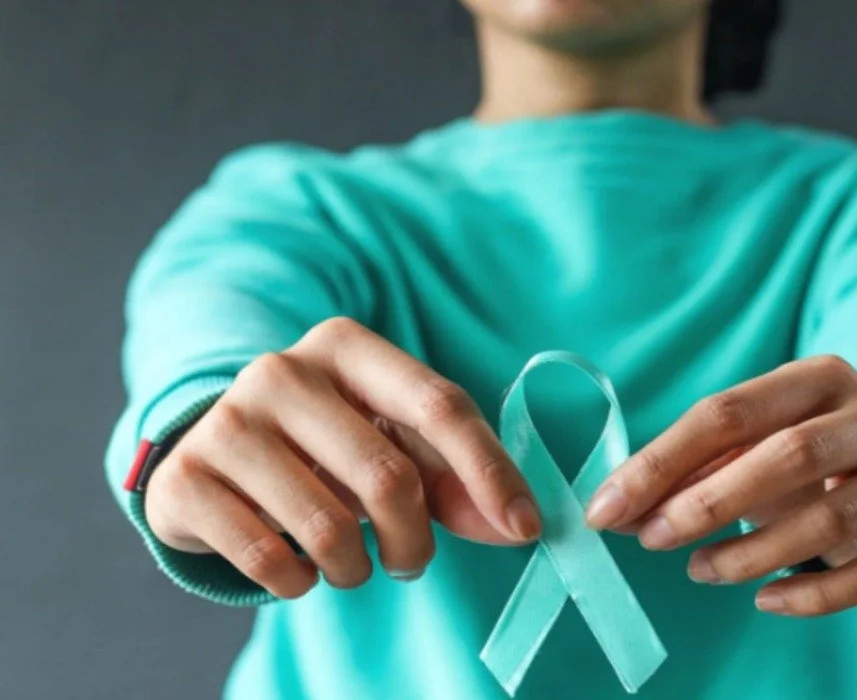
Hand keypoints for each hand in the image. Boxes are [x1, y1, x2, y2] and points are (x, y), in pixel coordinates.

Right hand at [145, 318, 540, 598]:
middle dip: (415, 540)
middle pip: (388, 476)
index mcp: (347, 347)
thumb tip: (516, 526)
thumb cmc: (323, 446)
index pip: (440, 406)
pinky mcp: (187, 478)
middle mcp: (282, 371)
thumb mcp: (390, 444)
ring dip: (356, 568)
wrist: (210, 453)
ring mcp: (228, 420)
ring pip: (329, 527)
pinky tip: (298, 568)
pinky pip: (267, 557)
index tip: (525, 528)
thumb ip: (456, 481)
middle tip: (411, 561)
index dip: (490, 473)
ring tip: (351, 563)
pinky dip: (298, 582)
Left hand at [585, 356, 856, 615]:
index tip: (607, 507)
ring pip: (831, 517)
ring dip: (753, 552)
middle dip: (710, 501)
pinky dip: (815, 595)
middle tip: (654, 538)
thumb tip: (618, 511)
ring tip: (700, 570)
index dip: (662, 460)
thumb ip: (691, 471)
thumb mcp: (753, 447)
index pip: (730, 412)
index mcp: (821, 377)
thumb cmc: (808, 459)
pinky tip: (765, 601)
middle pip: (790, 454)